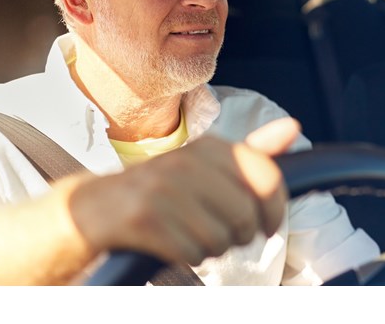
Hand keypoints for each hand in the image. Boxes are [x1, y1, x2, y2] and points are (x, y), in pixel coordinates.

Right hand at [67, 118, 298, 265]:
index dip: (275, 208)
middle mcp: (186, 162)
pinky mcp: (141, 219)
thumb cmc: (161, 190)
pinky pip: (191, 253)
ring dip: (212, 249)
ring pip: (220, 239)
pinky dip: (188, 256)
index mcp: (208, 147)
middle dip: (241, 235)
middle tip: (226, 236)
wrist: (92, 208)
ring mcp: (162, 189)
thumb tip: (292, 127)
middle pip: (246, 215)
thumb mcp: (207, 165)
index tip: (270, 224)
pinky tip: (173, 244)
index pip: (267, 176)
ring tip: (193, 235)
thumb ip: (252, 153)